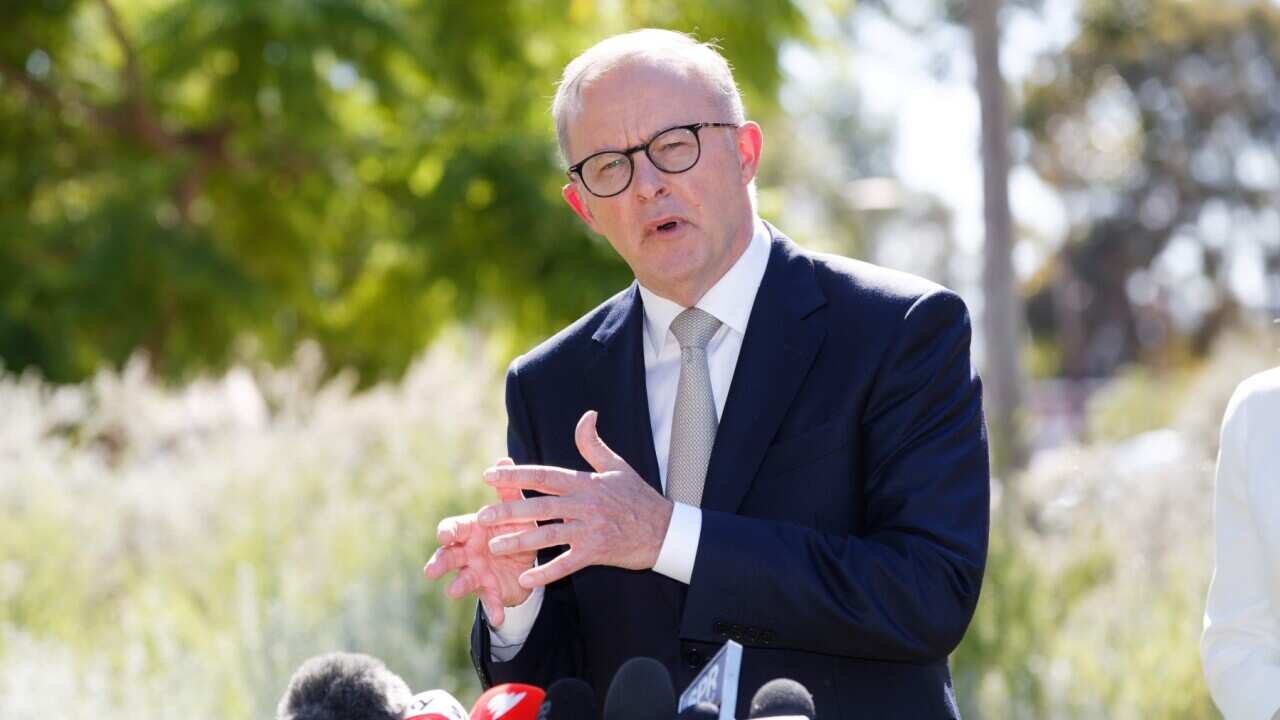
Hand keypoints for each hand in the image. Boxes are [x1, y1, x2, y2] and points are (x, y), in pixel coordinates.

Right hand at [423, 458, 537, 626]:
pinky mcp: (491, 591)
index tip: (444, 534)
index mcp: (471, 530)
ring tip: (452, 592)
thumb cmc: (514, 528)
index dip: (447, 532)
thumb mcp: (515, 510)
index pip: (453, 528)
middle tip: (431, 570)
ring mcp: (476, 573)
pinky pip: (491, 602)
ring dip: (457, 586)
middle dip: (439, 562)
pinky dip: (493, 610)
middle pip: (447, 556)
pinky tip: (499, 618)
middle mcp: (468, 552)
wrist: (527, 559)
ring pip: (461, 580)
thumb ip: (509, 490)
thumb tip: (504, 460)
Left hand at [477, 410, 674, 588]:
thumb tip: (587, 415)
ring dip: (520, 541)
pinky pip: (567, 563)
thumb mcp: (617, 466)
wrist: (665, 529)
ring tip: (493, 546)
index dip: (515, 475)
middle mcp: (584, 504)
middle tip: (481, 517)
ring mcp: (590, 529)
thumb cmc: (638, 497)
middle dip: (508, 511)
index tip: (488, 476)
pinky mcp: (596, 552)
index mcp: (585, 482)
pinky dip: (546, 571)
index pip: (543, 475)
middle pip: (540, 506)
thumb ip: (593, 444)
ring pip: (548, 535)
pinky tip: (526, 577)